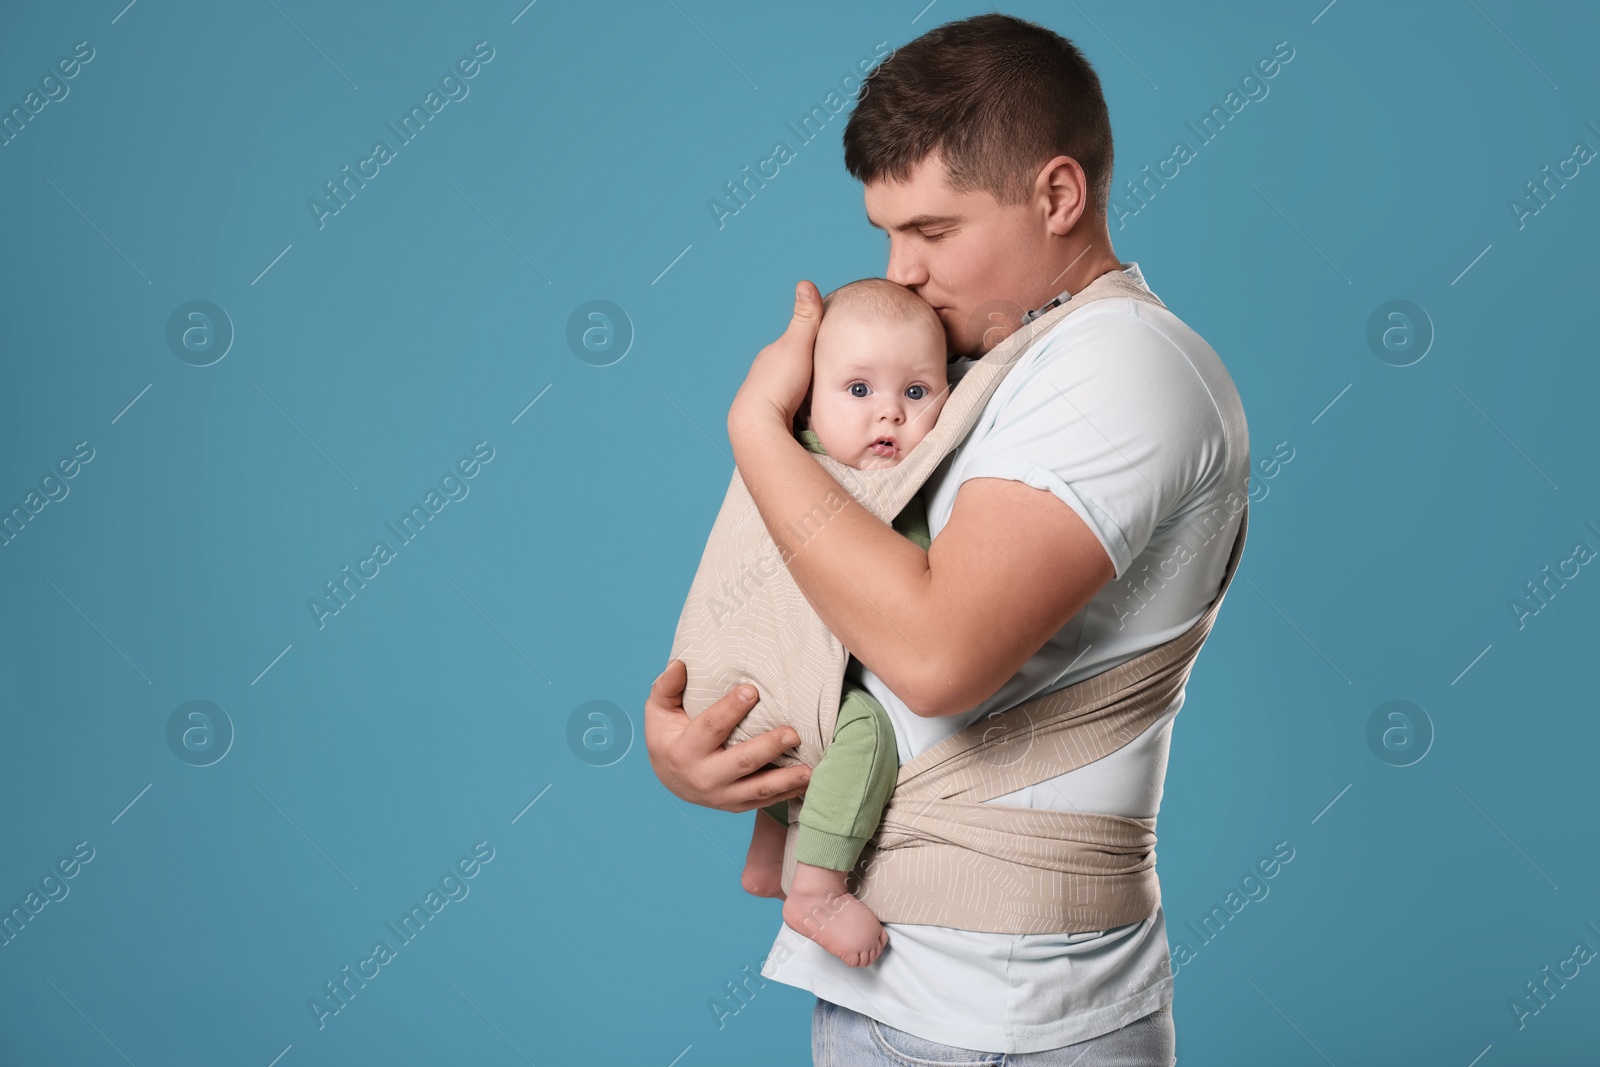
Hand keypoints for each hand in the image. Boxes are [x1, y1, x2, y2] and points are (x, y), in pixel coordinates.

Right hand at [645, 659, 811, 811]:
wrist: (670, 780)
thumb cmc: (668, 737)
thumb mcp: (659, 711)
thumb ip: (667, 687)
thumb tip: (680, 664)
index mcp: (683, 751)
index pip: (711, 727)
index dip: (731, 709)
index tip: (752, 690)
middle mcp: (703, 777)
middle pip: (741, 762)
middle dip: (768, 748)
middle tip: (792, 733)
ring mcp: (721, 796)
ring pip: (757, 789)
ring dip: (785, 779)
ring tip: (809, 769)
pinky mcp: (736, 805)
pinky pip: (764, 802)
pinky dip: (787, 793)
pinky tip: (807, 782)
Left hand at [728, 280, 823, 438]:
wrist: (759, 425)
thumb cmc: (779, 383)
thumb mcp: (797, 345)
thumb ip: (805, 318)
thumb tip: (806, 283)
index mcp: (770, 356)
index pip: (793, 344)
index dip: (810, 343)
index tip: (829, 345)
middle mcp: (763, 375)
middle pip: (792, 367)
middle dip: (807, 369)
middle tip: (830, 374)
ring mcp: (764, 398)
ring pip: (790, 390)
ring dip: (804, 391)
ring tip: (823, 396)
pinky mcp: (770, 420)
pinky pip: (789, 409)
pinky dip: (800, 408)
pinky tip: (811, 415)